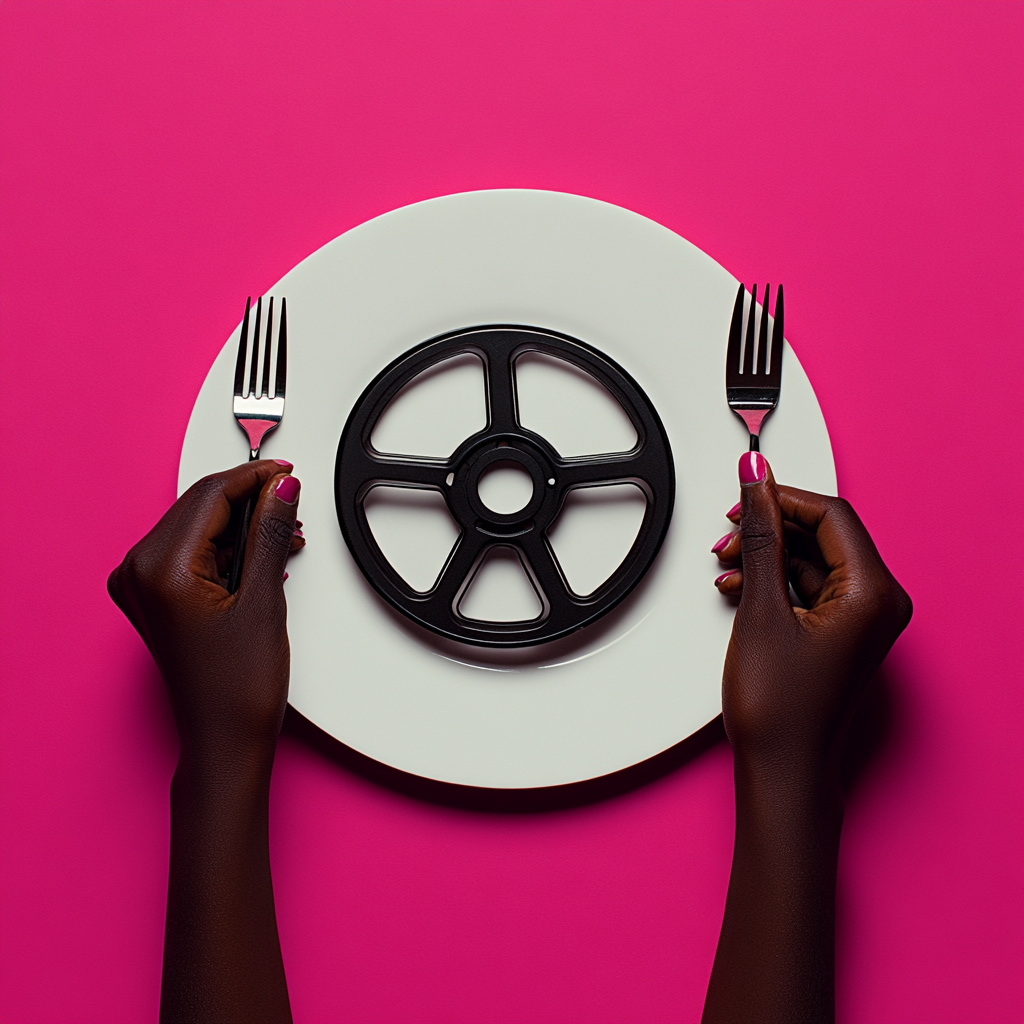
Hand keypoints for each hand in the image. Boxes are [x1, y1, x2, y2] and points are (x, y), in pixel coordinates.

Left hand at [108, 460, 304, 767]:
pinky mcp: (153, 596)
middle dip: (248, 497)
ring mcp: (140, 585)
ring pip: (196, 525)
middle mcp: (138, 572)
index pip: (210, 496)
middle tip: (290, 495)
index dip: (254, 477)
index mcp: (160, 569)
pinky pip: (190, 550)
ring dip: (240, 522)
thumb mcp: (263, 599)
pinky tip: (259, 553)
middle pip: (199, 506)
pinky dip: (226, 545)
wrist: (224, 738)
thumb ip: (271, 533)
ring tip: (283, 533)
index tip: (284, 471)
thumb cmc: (237, 688)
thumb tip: (281, 489)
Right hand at [702, 452, 910, 1023]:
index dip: (781, 498)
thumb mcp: (761, 608)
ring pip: (812, 559)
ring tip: (729, 566)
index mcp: (874, 593)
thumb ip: (759, 537)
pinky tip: (740, 586)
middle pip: (822, 534)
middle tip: (730, 533)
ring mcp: (861, 619)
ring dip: (766, 556)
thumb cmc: (780, 709)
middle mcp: (878, 603)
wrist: (781, 769)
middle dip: (770, 528)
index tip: (746, 488)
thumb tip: (757, 482)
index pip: (830, 515)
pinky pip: (809, 585)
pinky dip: (773, 580)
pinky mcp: (841, 631)